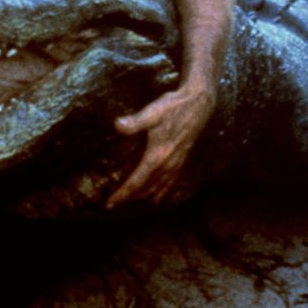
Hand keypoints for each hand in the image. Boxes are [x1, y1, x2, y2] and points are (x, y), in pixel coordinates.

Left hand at [105, 83, 213, 207]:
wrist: (198, 103)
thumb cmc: (174, 107)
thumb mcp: (152, 112)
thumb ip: (134, 122)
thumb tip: (116, 126)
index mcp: (157, 156)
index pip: (137, 182)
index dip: (122, 194)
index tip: (109, 204)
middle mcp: (167, 164)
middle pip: (147, 189)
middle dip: (131, 198)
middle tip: (115, 204)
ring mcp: (176, 162)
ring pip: (159, 187)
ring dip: (146, 196)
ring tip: (133, 201)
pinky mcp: (182, 157)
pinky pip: (171, 181)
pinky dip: (162, 191)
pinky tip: (159, 196)